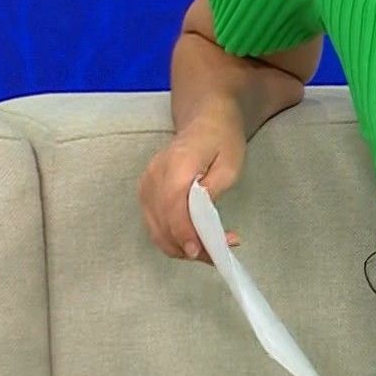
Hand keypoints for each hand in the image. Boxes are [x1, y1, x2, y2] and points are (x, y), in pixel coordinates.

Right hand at [138, 112, 246, 263]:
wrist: (205, 121)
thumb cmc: (222, 140)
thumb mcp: (230, 165)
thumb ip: (213, 192)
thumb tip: (200, 222)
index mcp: (176, 164)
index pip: (173, 206)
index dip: (184, 233)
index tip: (200, 251)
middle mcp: (154, 176)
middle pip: (162, 222)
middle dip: (188, 246)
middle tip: (216, 255)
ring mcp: (146, 185)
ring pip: (156, 228)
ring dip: (180, 247)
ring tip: (209, 251)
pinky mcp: (146, 192)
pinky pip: (155, 223)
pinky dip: (172, 238)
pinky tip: (194, 241)